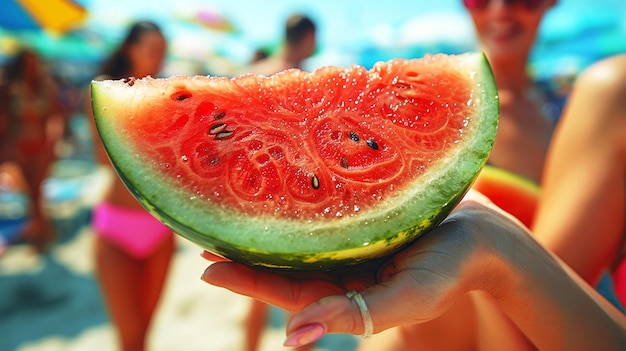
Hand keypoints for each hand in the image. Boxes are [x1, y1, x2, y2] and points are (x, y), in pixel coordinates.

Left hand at [202, 190, 513, 345]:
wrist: (488, 233)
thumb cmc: (453, 269)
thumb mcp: (410, 298)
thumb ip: (357, 317)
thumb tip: (293, 337)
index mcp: (346, 292)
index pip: (286, 292)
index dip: (247, 281)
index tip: (207, 269)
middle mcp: (341, 267)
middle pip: (283, 261)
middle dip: (244, 249)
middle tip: (201, 230)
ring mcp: (350, 240)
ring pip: (297, 234)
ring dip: (263, 221)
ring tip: (226, 204)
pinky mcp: (362, 213)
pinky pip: (322, 209)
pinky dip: (297, 199)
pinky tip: (277, 181)